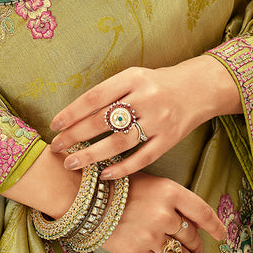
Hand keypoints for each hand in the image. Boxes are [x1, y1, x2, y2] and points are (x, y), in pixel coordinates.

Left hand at [50, 56, 240, 178]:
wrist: (198, 88)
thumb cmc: (156, 83)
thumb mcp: (134, 77)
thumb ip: (110, 92)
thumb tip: (74, 115)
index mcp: (132, 78)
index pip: (95, 97)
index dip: (72, 112)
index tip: (54, 125)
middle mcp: (145, 97)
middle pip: (103, 120)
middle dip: (76, 135)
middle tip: (56, 147)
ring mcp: (159, 119)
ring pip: (120, 141)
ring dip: (93, 154)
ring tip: (73, 163)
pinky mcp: (170, 139)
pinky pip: (143, 157)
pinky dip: (122, 168)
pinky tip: (104, 174)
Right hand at [100, 172, 226, 252]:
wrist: (86, 197)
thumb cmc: (118, 183)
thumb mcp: (150, 181)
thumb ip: (173, 198)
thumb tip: (194, 219)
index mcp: (170, 191)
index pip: (203, 212)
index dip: (216, 226)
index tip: (223, 234)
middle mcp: (164, 214)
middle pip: (192, 235)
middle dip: (197, 244)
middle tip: (199, 248)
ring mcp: (152, 235)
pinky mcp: (138, 252)